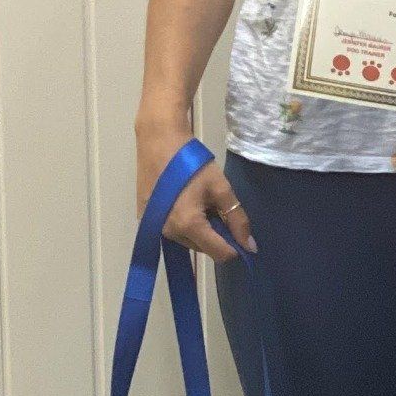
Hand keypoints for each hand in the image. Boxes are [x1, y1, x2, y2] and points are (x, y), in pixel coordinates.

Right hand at [136, 119, 256, 262]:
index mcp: (189, 226)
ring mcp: (155, 228)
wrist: (158, 141)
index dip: (235, 247)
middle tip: (215, 207)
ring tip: (198, 202)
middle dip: (216, 235)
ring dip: (200, 230)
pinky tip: (183, 201)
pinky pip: (173, 231)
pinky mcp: (145, 220)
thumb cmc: (193, 163)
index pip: (220, 254)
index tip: (238, 230)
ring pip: (188, 241)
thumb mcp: (221, 188)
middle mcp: (170, 233)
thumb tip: (250, 246)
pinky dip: (183, 223)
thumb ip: (237, 219)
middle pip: (204, 249)